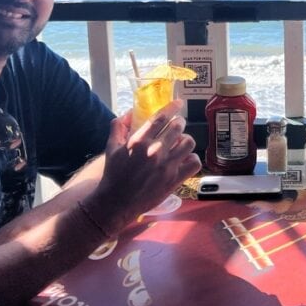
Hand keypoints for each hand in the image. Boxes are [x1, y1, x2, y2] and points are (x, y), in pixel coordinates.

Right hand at [87, 100, 200, 232]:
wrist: (116, 202)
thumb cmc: (114, 174)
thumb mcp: (111, 147)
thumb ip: (119, 126)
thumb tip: (129, 112)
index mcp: (139, 141)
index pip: (161, 117)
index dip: (172, 107)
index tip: (178, 103)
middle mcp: (154, 151)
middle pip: (177, 127)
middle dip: (179, 123)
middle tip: (177, 125)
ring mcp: (166, 166)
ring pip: (188, 143)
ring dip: (185, 140)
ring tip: (180, 142)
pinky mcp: (174, 179)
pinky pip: (194, 162)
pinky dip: (192, 159)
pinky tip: (184, 159)